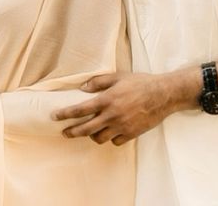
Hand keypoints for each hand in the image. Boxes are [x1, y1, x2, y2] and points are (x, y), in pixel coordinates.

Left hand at [52, 72, 175, 145]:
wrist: (162, 95)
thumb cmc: (140, 82)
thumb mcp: (118, 76)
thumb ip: (99, 82)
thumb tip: (83, 88)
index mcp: (107, 99)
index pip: (80, 109)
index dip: (66, 114)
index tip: (55, 116)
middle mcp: (112, 115)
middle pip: (86, 129)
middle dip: (72, 131)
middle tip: (64, 132)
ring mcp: (122, 127)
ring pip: (99, 138)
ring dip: (92, 135)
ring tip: (89, 131)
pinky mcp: (131, 134)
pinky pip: (114, 141)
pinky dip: (110, 137)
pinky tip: (110, 131)